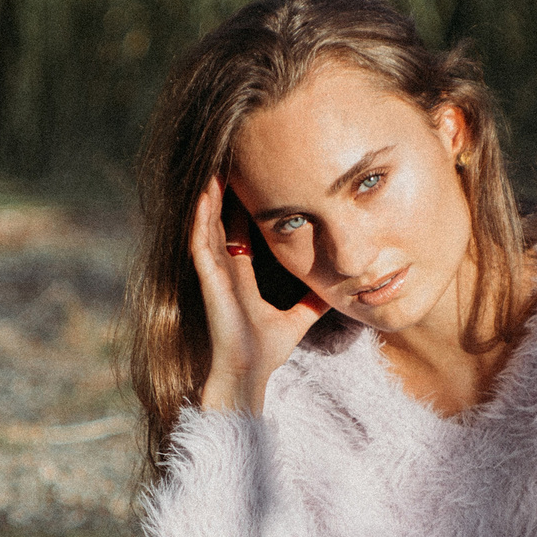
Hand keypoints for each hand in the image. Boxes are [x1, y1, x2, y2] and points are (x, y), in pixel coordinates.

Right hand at [191, 176, 324, 413]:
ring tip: (214, 169)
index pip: (238, 233)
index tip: (250, 183)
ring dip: (209, 198)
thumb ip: (312, 305)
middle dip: (223, 195)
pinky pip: (200, 243)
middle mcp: (224, 272)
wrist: (247, 373)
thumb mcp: (297, 320)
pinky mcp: (208, 281)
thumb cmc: (264, 352)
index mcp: (240, 277)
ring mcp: (214, 275)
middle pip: (220, 223)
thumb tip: (336, 294)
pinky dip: (201, 218)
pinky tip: (204, 195)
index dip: (240, 209)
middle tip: (228, 163)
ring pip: (207, 226)